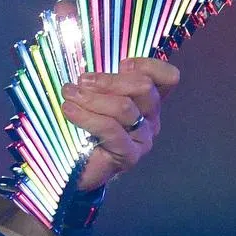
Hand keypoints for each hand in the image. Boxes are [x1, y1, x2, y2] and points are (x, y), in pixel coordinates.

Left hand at [61, 57, 180, 192]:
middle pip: (144, 87)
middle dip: (109, 80)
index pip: (167, 78)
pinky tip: (69, 110)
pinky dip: (86, 117)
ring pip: (124, 107)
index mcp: (147, 100)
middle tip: (80, 82)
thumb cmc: (85, 129)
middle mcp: (151, 118)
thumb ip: (101, 85)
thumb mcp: (95, 100)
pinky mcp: (130, 155)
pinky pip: (111, 129)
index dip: (147, 65)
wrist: (79, 170)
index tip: (120, 65)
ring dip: (91, 98)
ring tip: (68, 95)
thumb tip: (86, 71)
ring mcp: (143, 138)